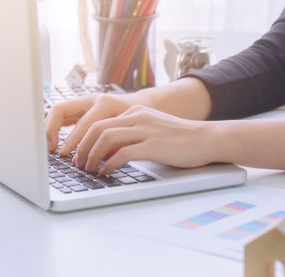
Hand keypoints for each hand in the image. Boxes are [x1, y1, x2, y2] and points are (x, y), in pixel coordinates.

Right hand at [45, 93, 141, 153]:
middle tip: (52, 150)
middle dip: (52, 131)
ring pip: (57, 110)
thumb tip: (97, 160)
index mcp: (104, 103)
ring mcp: (85, 102)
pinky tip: (53, 142)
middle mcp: (92, 99)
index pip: (81, 122)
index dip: (72, 140)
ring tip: (50, 147)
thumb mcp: (129, 133)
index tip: (64, 154)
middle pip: (61, 110)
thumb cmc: (138, 121)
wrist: (145, 105)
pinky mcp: (81, 108)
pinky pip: (62, 115)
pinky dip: (54, 127)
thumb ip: (113, 145)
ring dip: (49, 128)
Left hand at [74, 105, 217, 174]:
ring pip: (106, 138)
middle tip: (78, 162)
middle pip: (98, 127)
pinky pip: (123, 153)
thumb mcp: (152, 130)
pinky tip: (106, 172)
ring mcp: (146, 130)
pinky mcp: (153, 145)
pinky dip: (109, 164)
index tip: (80, 152)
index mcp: (136, 112)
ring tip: (89, 168)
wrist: (206, 139)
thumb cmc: (180, 139)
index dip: (85, 138)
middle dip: (83, 146)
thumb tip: (109, 152)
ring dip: (92, 155)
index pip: (101, 121)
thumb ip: (133, 136)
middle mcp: (138, 117)